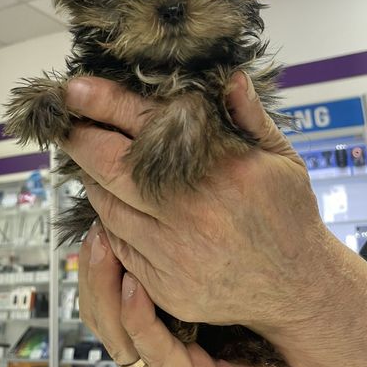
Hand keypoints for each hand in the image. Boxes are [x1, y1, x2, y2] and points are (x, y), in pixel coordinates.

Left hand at [63, 72, 328, 335]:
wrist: (299, 289)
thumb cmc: (288, 216)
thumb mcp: (282, 159)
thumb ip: (250, 117)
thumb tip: (227, 77)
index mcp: (219, 170)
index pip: (144, 124)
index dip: (102, 101)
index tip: (72, 88)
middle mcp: (190, 211)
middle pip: (108, 165)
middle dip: (79, 140)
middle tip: (67, 125)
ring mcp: (174, 252)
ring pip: (106, 204)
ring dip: (92, 178)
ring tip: (92, 159)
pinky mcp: (165, 284)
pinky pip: (117, 242)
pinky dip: (108, 217)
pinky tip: (114, 201)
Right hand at [79, 224, 334, 366]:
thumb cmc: (264, 332)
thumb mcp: (218, 286)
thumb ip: (189, 258)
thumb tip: (166, 206)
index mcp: (153, 334)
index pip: (104, 298)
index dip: (95, 262)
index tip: (99, 216)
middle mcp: (154, 357)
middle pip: (101, 316)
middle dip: (93, 271)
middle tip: (96, 230)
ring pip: (120, 335)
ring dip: (107, 289)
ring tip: (106, 247)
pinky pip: (158, 354)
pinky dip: (140, 320)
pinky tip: (134, 286)